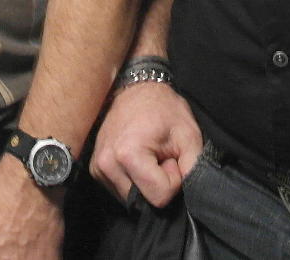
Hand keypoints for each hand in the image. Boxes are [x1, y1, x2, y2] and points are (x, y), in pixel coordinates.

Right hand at [90, 82, 202, 207]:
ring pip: (131, 199)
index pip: (159, 197)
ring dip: (145, 184)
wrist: (136, 88)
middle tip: (159, 156)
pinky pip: (120, 190)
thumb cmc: (164, 109)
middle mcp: (106, 164)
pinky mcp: (95, 169)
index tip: (169, 156)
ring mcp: (98, 167)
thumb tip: (189, 195)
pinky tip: (136, 159)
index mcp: (127, 155)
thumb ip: (194, 170)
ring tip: (148, 156)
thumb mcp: (189, 135)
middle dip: (157, 183)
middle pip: (143, 202)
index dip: (172, 179)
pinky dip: (133, 181)